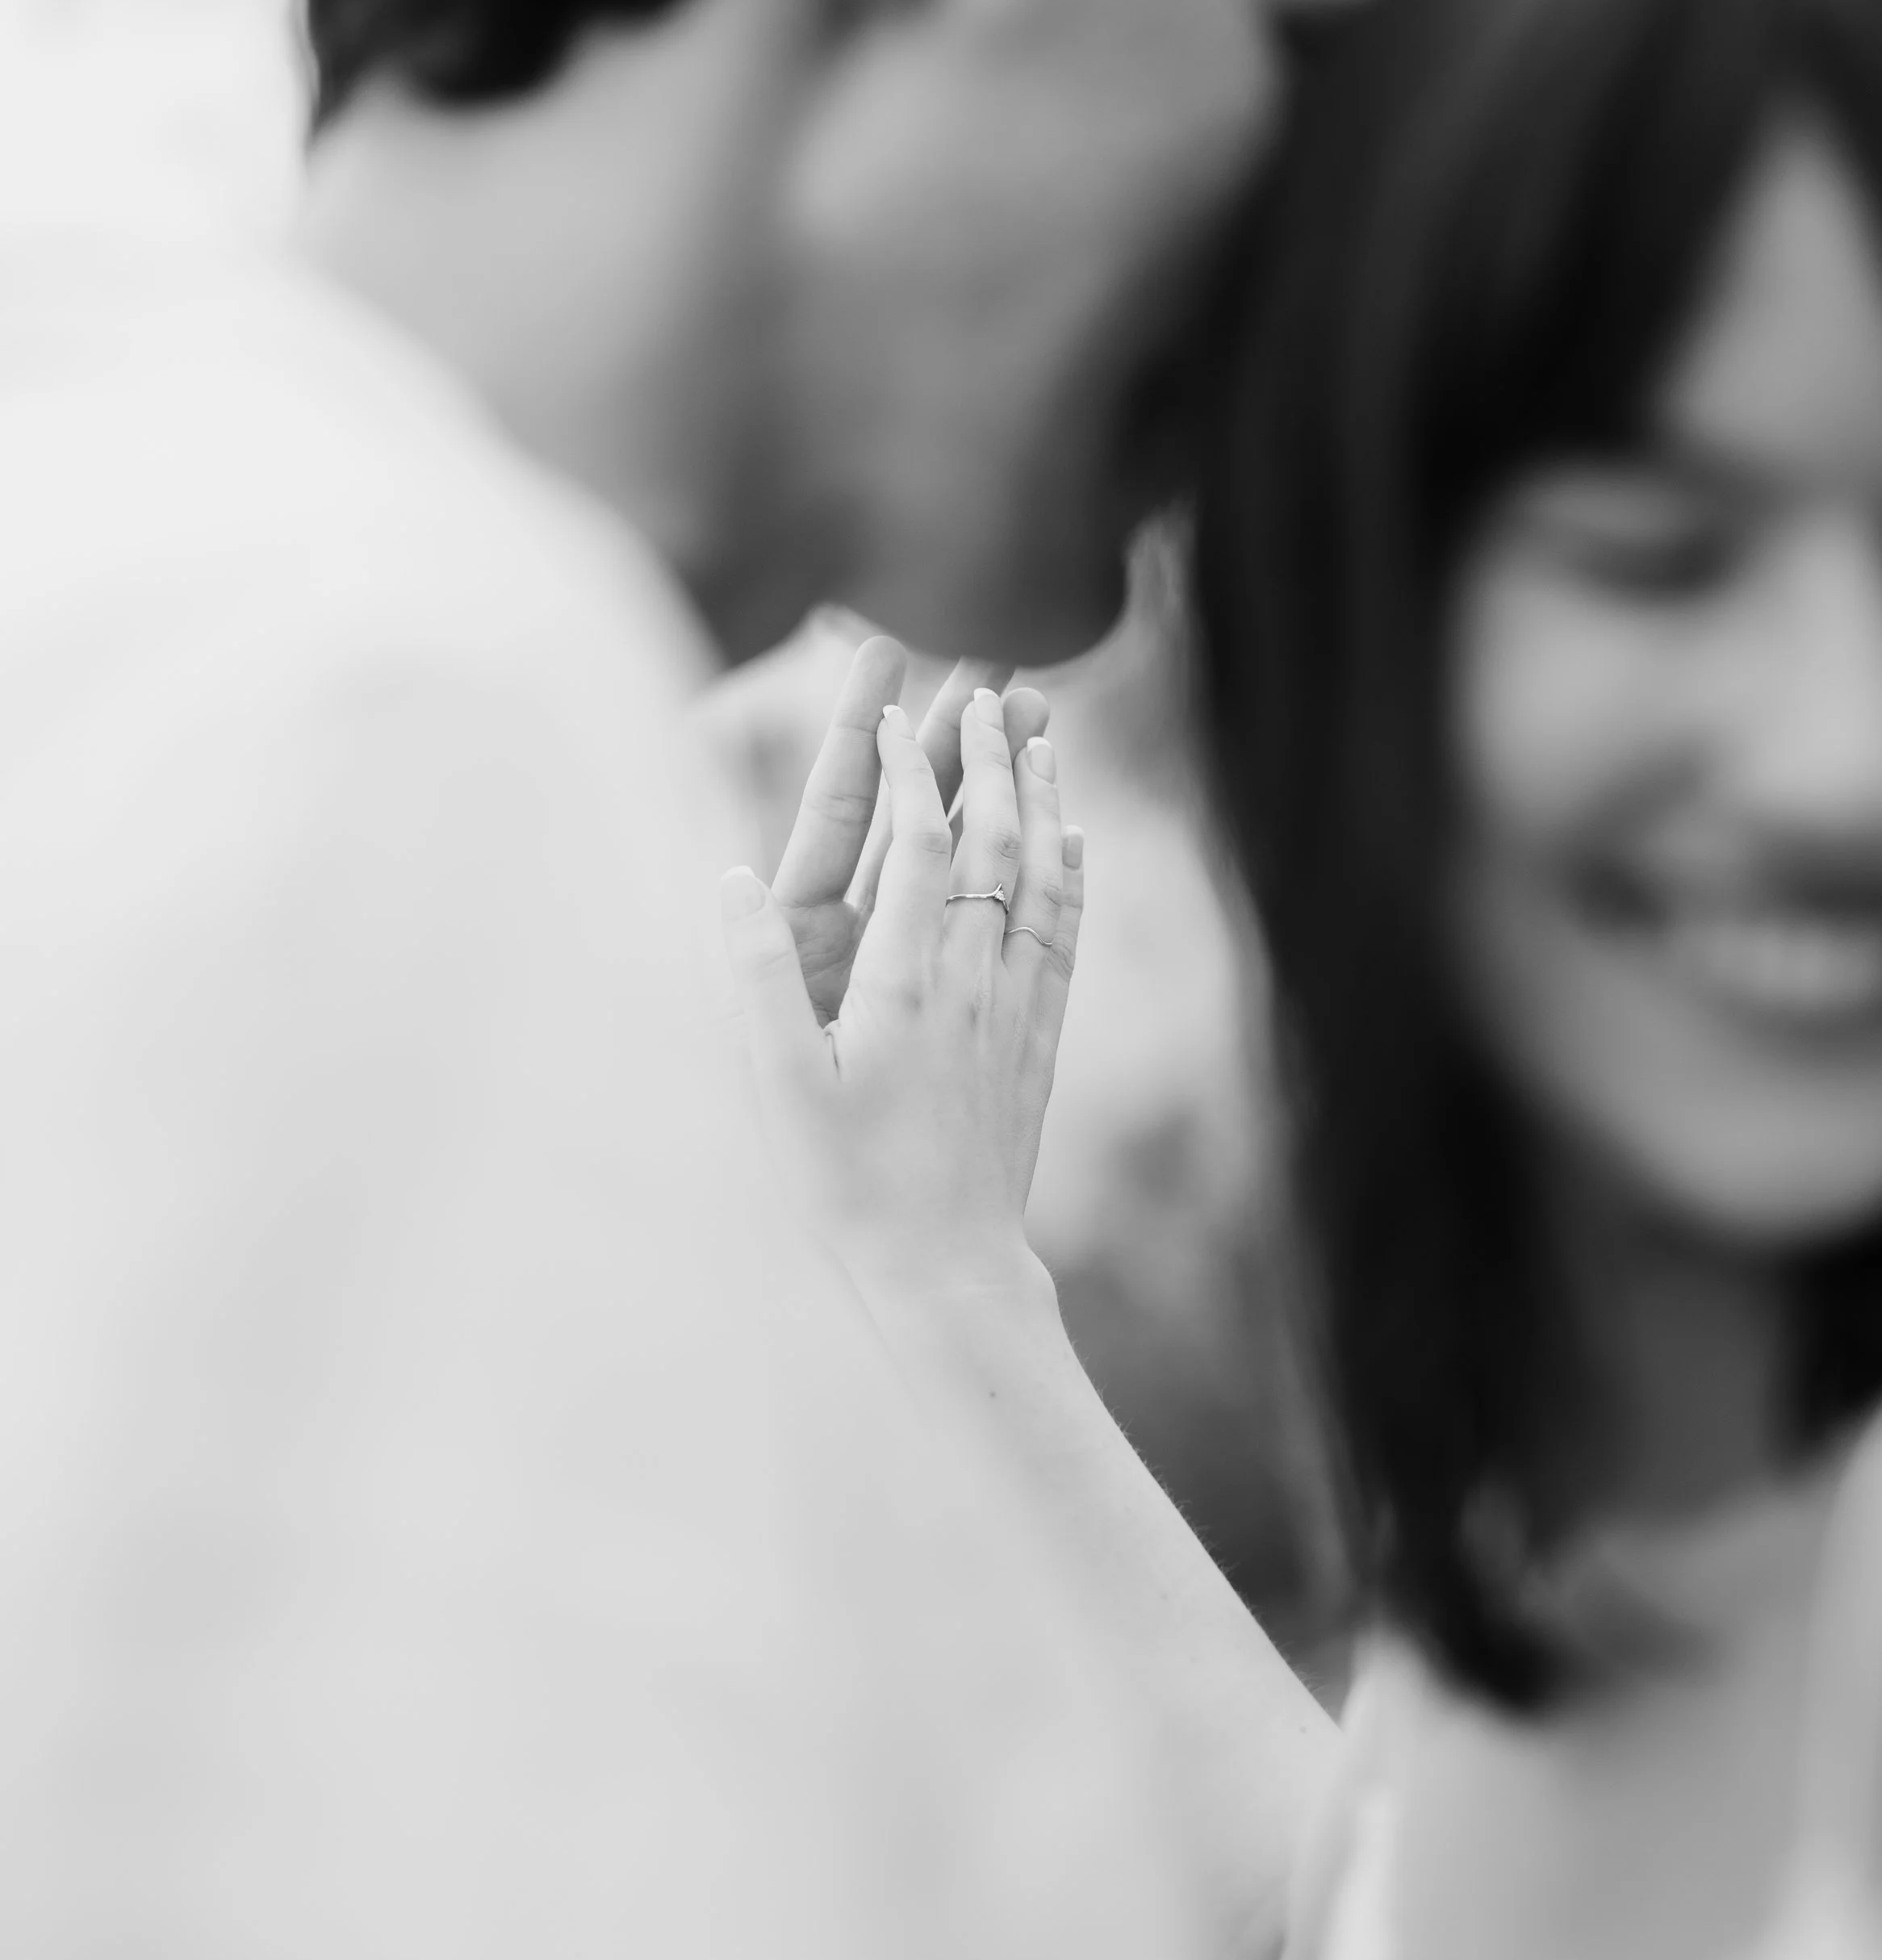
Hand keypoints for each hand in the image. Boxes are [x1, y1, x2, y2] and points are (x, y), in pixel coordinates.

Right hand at [720, 688, 1082, 1304]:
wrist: (945, 1271)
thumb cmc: (847, 1187)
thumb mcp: (778, 1088)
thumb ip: (754, 982)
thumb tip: (729, 881)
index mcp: (905, 984)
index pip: (919, 844)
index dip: (910, 768)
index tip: (896, 709)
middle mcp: (972, 983)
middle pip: (995, 842)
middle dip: (992, 758)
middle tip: (990, 688)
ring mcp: (1012, 1010)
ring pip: (1039, 879)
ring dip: (1041, 799)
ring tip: (1046, 736)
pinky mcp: (1035, 1043)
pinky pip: (1062, 937)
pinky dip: (1070, 877)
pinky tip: (1073, 843)